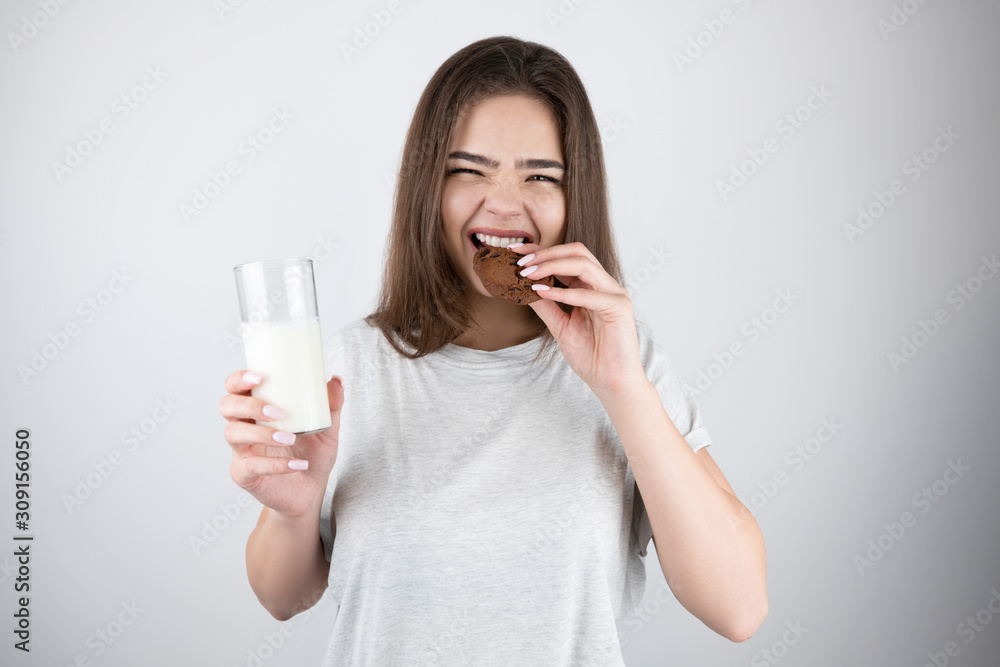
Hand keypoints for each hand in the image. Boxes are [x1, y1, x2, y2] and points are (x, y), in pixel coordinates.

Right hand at [218, 371, 344, 518]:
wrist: (312, 490)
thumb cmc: (313, 454)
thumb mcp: (327, 429)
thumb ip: (332, 406)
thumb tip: (336, 380)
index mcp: (258, 410)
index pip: (236, 388)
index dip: (239, 379)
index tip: (260, 376)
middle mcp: (244, 427)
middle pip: (227, 407)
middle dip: (249, 405)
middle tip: (277, 411)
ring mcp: (241, 452)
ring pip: (233, 434)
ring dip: (261, 434)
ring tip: (289, 438)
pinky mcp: (244, 475)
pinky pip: (251, 467)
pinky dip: (275, 464)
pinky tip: (297, 463)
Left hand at [510, 241, 646, 396]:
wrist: (611, 383)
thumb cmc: (591, 356)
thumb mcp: (560, 326)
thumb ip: (546, 306)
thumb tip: (522, 288)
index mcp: (592, 287)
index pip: (567, 258)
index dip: (541, 252)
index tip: (515, 252)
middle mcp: (604, 285)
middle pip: (577, 252)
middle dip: (546, 253)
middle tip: (520, 262)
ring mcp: (614, 294)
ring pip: (583, 264)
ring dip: (552, 266)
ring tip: (528, 273)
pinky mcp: (619, 308)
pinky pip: (589, 294)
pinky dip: (564, 292)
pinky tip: (543, 292)